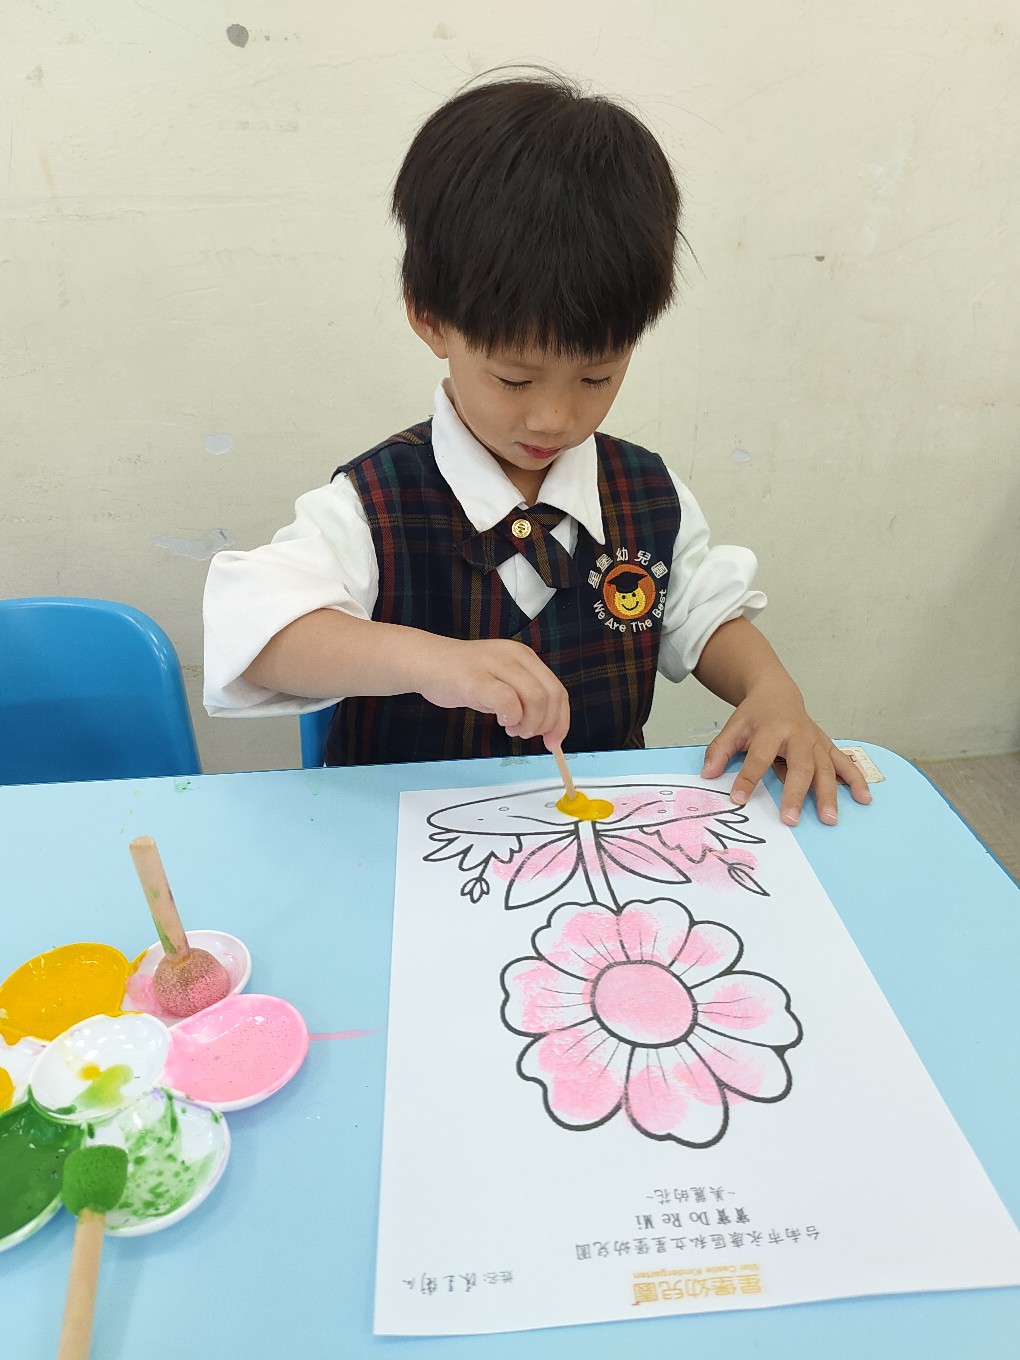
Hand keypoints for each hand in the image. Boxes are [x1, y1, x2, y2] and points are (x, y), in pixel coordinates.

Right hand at [413, 636, 569, 745]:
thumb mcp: (502, 681)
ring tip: (511, 728)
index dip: (561, 720)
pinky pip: (507, 701)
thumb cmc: (464, 677)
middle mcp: (515, 656)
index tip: (554, 742)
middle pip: (550, 695)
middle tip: (525, 733)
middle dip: (545, 724)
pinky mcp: (476, 678)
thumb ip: (525, 699)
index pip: (558, 690)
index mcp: (525, 657)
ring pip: (535, 698)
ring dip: (528, 723)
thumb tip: (549, 731)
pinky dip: (510, 717)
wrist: (426, 662)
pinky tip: (500, 721)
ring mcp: (496, 665)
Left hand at [700, 677, 871, 825]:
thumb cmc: (755, 715)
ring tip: (830, 818)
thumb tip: (707, 774)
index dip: (748, 778)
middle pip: (799, 766)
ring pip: (825, 768)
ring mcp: (816, 742)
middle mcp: (798, 735)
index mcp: (771, 728)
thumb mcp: (733, 727)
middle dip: (796, 794)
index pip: (759, 756)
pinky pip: (844, 763)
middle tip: (791, 819)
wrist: (778, 693)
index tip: (738, 800)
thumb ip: (719, 750)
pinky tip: (864, 798)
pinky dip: (856, 780)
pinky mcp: (827, 747)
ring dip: (829, 794)